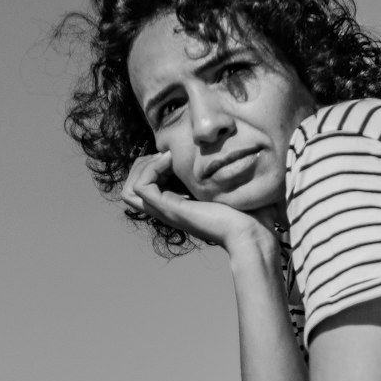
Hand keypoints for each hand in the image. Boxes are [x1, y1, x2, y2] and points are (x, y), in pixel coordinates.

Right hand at [122, 151, 278, 256]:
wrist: (252, 231)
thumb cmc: (247, 212)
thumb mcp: (224, 184)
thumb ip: (214, 172)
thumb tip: (220, 149)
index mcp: (176, 203)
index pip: (144, 185)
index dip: (151, 164)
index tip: (175, 154)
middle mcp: (167, 209)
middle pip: (130, 188)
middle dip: (143, 164)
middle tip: (168, 156)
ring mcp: (166, 210)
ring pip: (128, 190)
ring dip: (144, 166)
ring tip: (168, 158)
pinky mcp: (170, 209)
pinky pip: (141, 188)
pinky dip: (151, 169)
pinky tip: (172, 161)